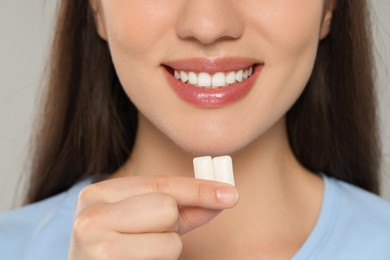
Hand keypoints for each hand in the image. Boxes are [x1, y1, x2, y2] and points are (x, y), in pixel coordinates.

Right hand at [68, 176, 238, 258]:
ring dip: (165, 250)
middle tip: (146, 239)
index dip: (198, 189)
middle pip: (167, 208)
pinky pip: (163, 259)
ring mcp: (94, 245)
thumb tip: (225, 196)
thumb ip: (183, 208)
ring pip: (170, 240)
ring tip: (139, 255)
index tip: (230, 194)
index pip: (160, 184)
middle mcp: (91, 216)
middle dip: (170, 226)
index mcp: (97, 194)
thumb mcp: (147, 222)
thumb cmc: (120, 250)